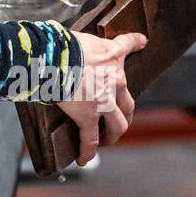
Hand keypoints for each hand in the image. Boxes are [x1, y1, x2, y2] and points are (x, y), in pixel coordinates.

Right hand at [57, 31, 146, 165]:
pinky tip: (84, 159)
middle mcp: (115, 80)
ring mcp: (105, 101)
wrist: (57, 57)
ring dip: (115, 133)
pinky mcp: (90, 116)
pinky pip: (90, 138)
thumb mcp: (77, 37)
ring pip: (119, 124)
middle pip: (128, 100)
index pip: (127, 45)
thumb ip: (76, 44)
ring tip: (108, 140)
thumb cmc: (61, 44)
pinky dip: (88, 151)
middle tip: (119, 118)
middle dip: (125, 112)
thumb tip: (53, 41)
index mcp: (111, 56)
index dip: (135, 43)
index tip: (142, 42)